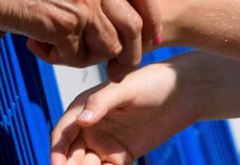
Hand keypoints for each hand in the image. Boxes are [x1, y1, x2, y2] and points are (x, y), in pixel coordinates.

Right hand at [0, 0, 161, 80]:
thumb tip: (108, 5)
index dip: (152, 14)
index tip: (153, 37)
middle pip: (133, 24)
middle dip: (131, 53)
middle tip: (118, 70)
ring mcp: (82, 1)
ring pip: (109, 46)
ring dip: (88, 57)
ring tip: (59, 49)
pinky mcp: (66, 24)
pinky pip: (77, 56)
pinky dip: (60, 59)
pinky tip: (37, 46)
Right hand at [50, 61, 198, 164]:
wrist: (182, 93)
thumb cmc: (152, 82)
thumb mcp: (126, 88)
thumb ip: (102, 102)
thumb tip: (81, 121)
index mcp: (84, 106)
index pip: (63, 132)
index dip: (57, 149)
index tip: (57, 164)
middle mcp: (90, 127)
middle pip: (71, 153)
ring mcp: (105, 143)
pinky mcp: (121, 157)